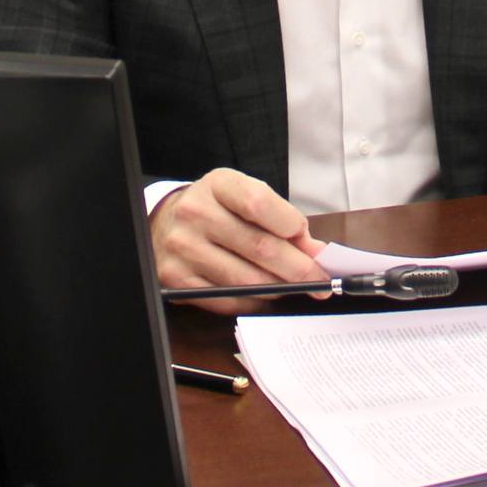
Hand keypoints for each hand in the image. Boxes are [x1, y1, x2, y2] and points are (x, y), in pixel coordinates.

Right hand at [151, 167, 329, 315]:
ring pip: (247, 280)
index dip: (291, 226)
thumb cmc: (219, 209)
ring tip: (293, 287)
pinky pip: (229, 301)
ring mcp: (183, 248)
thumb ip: (281, 219)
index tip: (311, 244)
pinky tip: (265, 295)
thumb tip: (315, 253)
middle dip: (299, 269)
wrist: (166, 223)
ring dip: (278, 288)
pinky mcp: (177, 281)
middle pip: (259, 247)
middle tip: (320, 281)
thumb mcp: (246, 197)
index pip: (259, 203)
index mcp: (217, 184)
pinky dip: (254, 302)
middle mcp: (195, 213)